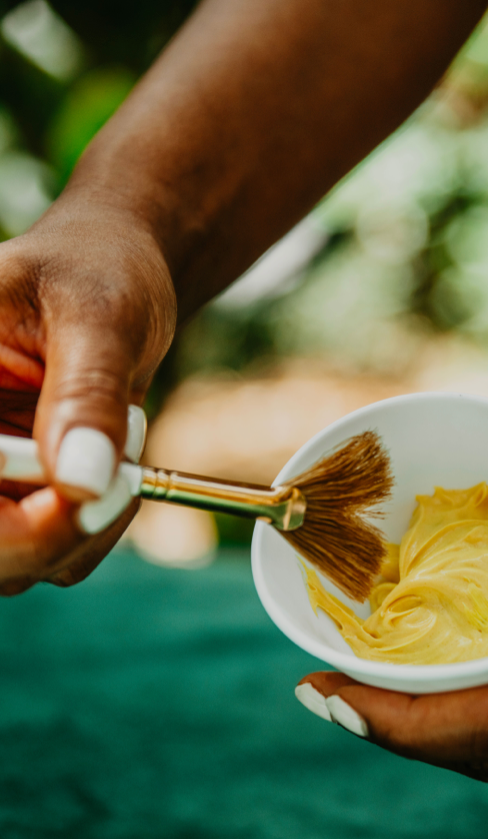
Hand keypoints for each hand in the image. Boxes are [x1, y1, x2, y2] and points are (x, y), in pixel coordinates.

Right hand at [0, 196, 175, 593]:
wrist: (113, 281)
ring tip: (116, 430)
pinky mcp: (15, 504)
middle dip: (57, 530)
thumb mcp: (100, 314)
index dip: (15, 523)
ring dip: (86, 523)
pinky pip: (54, 557)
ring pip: (18, 565)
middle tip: (121, 464)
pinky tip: (112, 457)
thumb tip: (83, 482)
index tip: (88, 490)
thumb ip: (89, 394)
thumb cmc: (98, 272)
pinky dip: (97, 525)